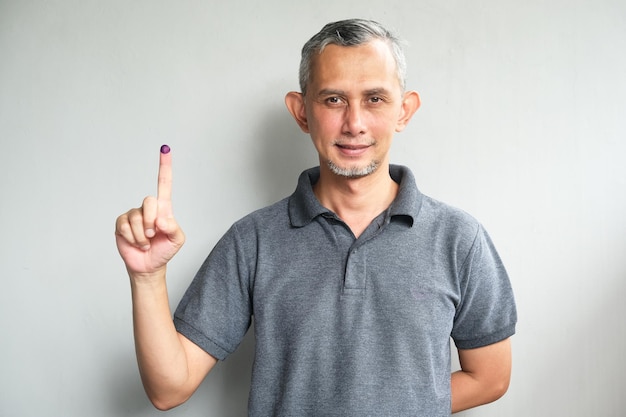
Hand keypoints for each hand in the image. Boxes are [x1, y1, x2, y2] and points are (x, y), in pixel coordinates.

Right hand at [115, 145, 184, 275]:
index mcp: (163, 209)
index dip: (164, 166)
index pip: (164, 184)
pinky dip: (132, 238)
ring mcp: (133, 215)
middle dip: (151, 221)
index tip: (165, 148)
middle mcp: (147, 208)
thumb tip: (160, 219)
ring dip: (142, 235)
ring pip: (136, 217)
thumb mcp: (177, 240)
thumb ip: (174, 227)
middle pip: (149, 201)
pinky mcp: (121, 223)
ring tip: (145, 242)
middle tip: (153, 234)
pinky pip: (124, 226)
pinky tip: (136, 243)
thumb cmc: (164, 250)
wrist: (148, 266)